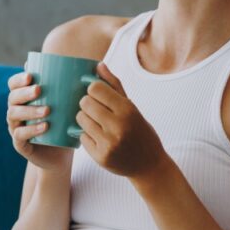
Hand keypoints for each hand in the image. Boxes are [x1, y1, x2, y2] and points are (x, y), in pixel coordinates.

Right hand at [6, 71, 71, 170]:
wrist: (61, 154)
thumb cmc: (63, 124)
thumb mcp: (66, 106)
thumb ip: (69, 88)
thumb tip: (91, 66)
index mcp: (23, 98)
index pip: (13, 84)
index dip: (19, 79)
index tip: (31, 75)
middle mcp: (16, 111)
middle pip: (12, 97)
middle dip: (24, 92)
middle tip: (39, 90)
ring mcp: (15, 127)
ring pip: (13, 114)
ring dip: (29, 110)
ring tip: (47, 110)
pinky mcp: (20, 144)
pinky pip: (20, 135)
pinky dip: (31, 130)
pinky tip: (44, 126)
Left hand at [75, 62, 167, 178]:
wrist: (149, 164)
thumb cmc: (139, 130)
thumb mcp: (132, 106)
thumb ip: (114, 85)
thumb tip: (98, 65)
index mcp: (128, 110)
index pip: (95, 88)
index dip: (93, 90)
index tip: (98, 95)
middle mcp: (118, 126)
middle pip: (84, 102)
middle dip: (87, 104)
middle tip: (96, 110)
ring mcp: (109, 143)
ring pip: (80, 119)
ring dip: (85, 119)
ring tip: (97, 123)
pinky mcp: (100, 157)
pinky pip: (81, 137)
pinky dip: (87, 136)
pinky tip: (99, 138)